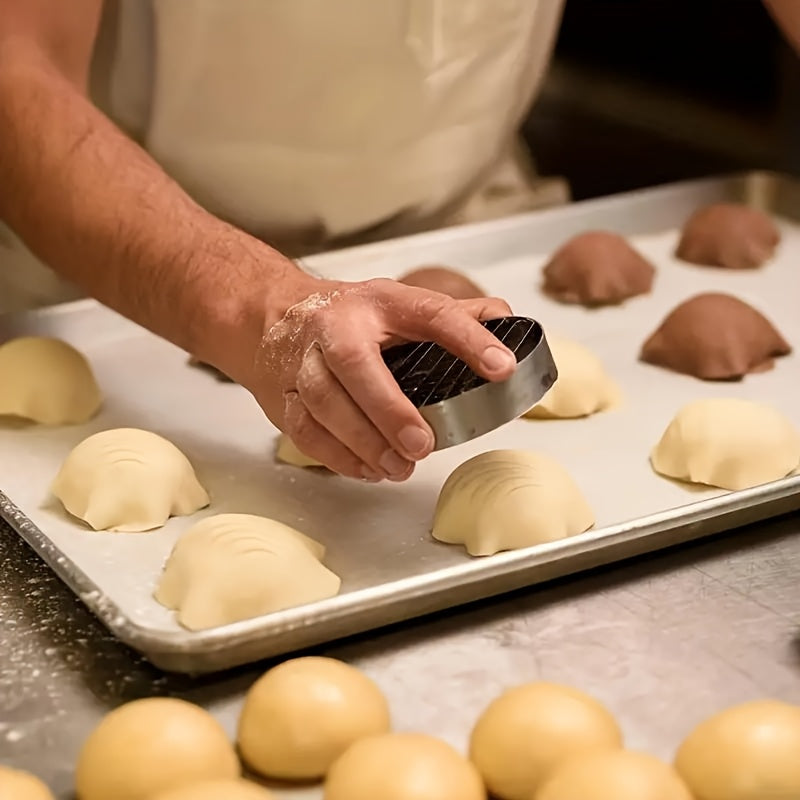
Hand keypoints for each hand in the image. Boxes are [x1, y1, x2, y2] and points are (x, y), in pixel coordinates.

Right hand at [252, 278, 514, 481]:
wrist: (273, 316)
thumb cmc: (348, 316)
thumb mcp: (400, 303)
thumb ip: (455, 314)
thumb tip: (506, 318)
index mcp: (380, 302)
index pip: (430, 314)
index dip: (467, 338)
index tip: (501, 366)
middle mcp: (337, 327)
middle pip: (355, 363)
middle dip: (388, 408)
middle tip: (422, 445)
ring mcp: (303, 361)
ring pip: (324, 401)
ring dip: (362, 441)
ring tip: (399, 466)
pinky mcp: (283, 396)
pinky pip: (304, 430)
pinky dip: (336, 456)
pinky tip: (367, 469)